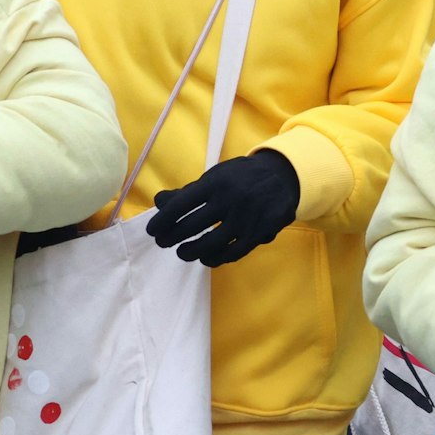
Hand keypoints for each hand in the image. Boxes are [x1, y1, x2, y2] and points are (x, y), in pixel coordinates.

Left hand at [146, 149, 298, 266]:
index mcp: (215, 182)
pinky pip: (233, 252)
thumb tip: (158, 202)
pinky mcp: (259, 233)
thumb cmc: (240, 177)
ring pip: (211, 243)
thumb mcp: (215, 176)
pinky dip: (216, 258)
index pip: (181, 205)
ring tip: (182, 252)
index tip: (152, 231)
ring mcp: (246, 218)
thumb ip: (187, 192)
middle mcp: (229, 200)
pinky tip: (206, 258)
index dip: (163, 220)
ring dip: (191, 251)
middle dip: (172, 237)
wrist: (283, 177)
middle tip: (162, 242)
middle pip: (192, 226)